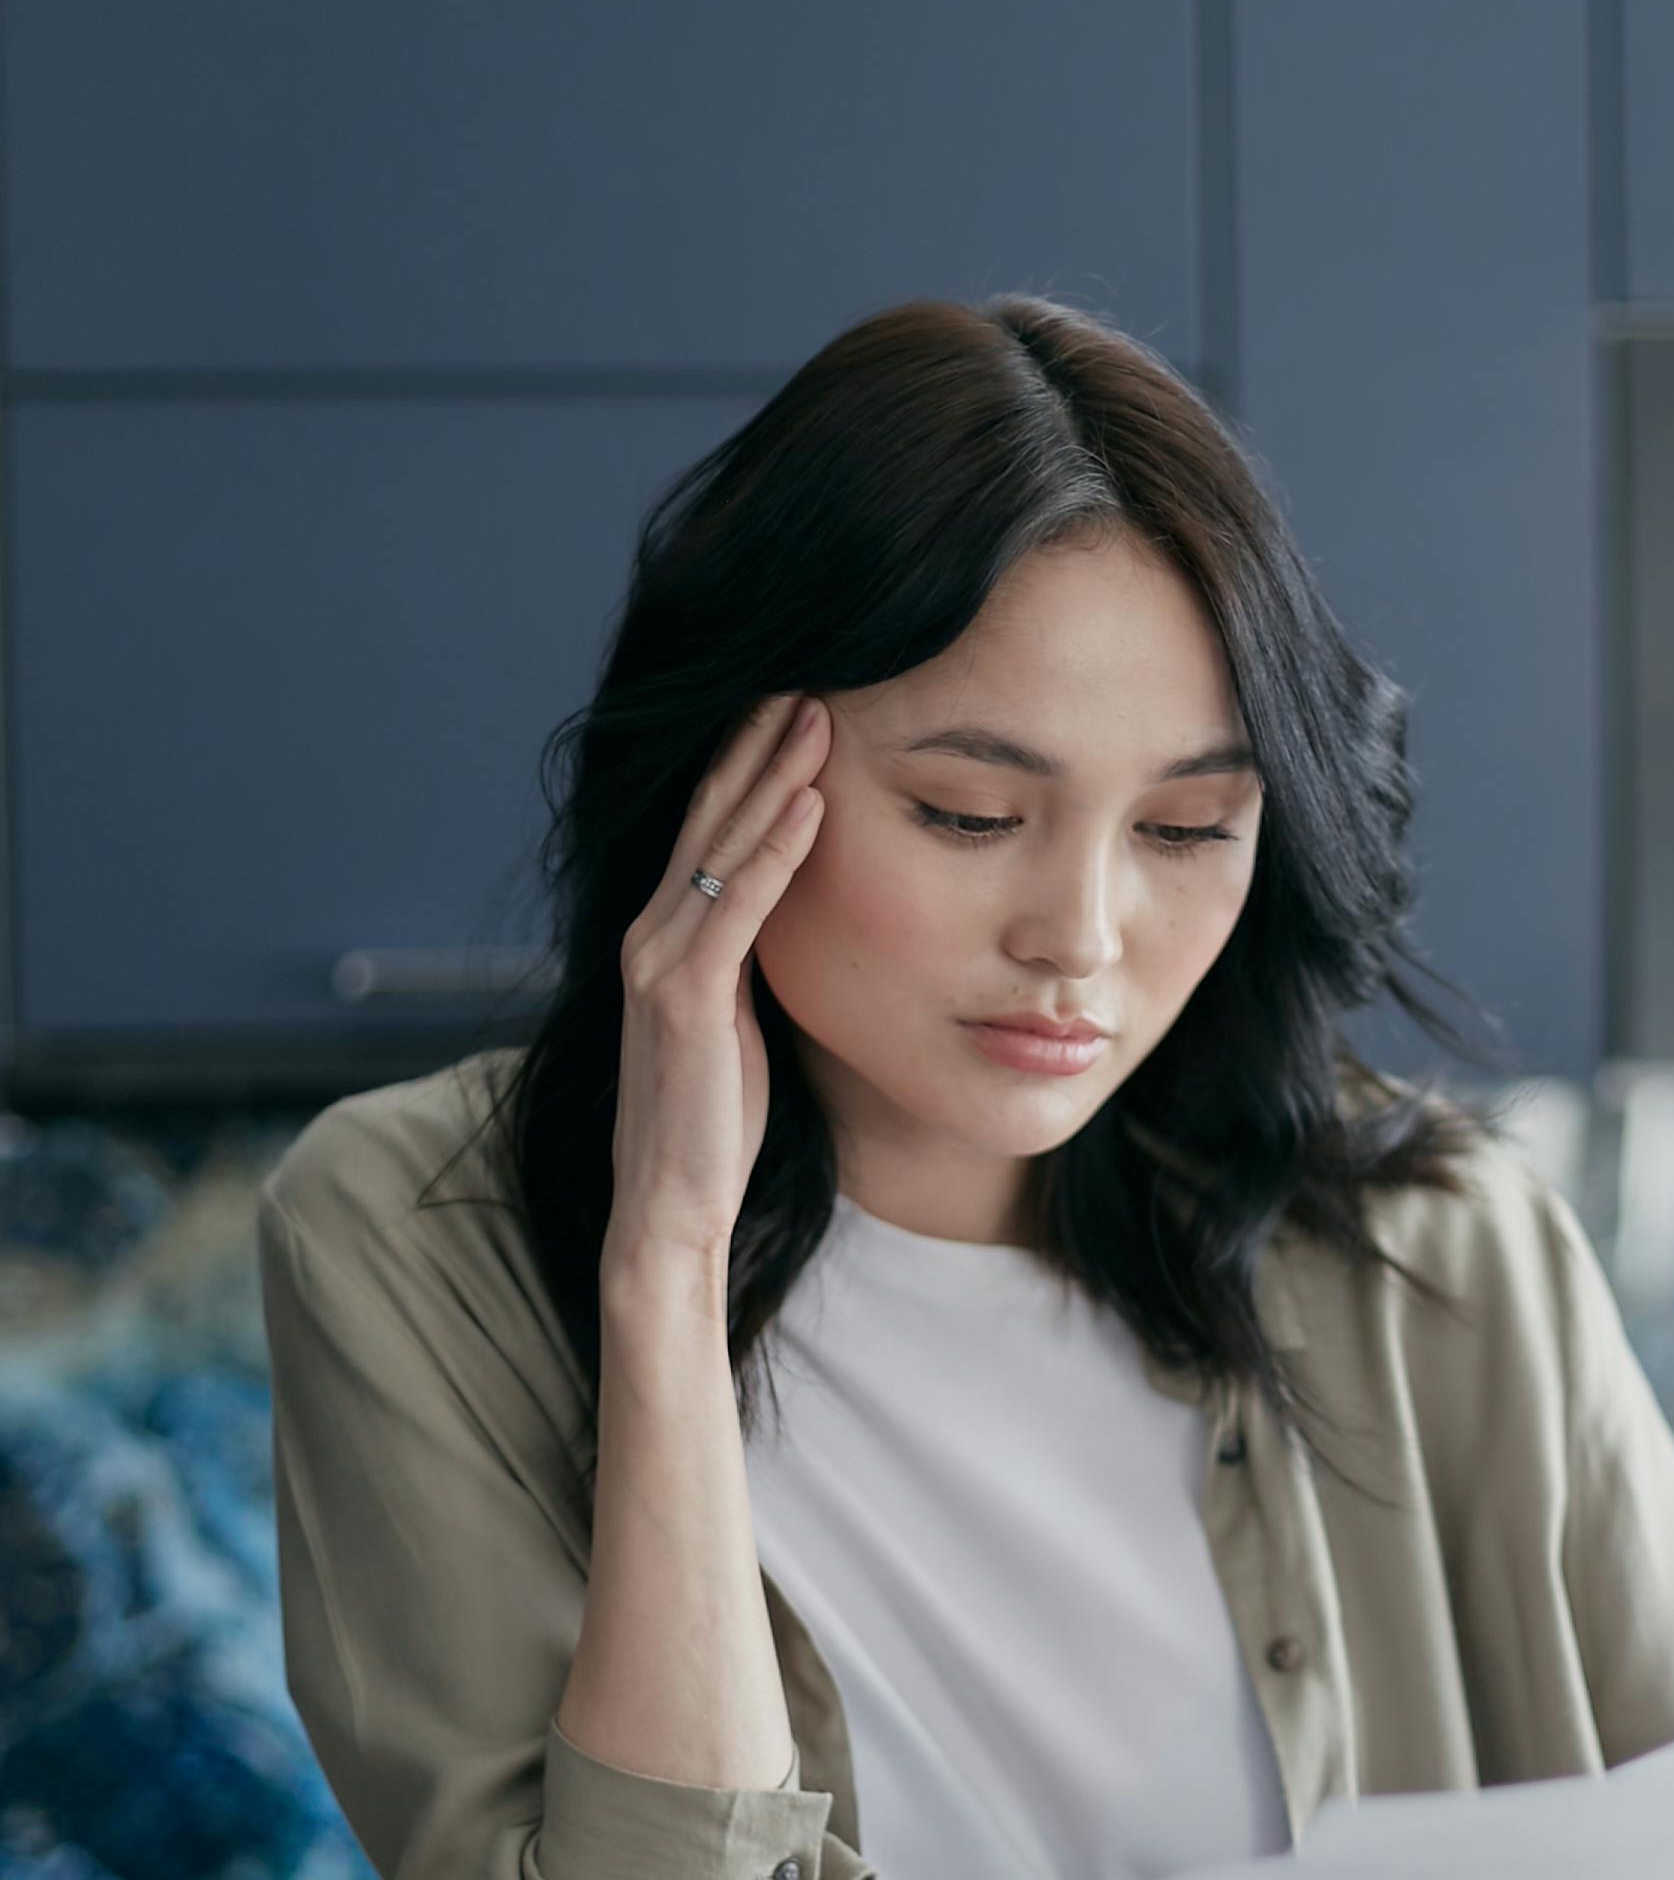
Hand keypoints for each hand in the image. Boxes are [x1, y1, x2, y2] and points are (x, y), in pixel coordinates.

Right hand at [602, 692, 831, 1285]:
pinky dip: (775, 849)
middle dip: (758, 742)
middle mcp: (650, 935)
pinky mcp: (684, 996)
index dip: (748, 764)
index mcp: (666, 939)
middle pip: (711, 816)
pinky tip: (812, 802)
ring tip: (817, 711)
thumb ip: (748, 966)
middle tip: (807, 674)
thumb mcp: (740, 1025)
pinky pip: (738, 904)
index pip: (711, 830)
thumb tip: (792, 924)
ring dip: (774, 774)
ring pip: (723, 844)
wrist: (671, 1205)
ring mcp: (659, 961)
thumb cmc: (714, 1127)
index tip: (794, 706)